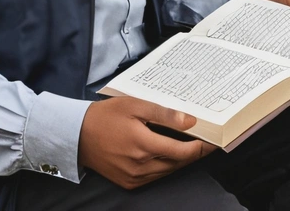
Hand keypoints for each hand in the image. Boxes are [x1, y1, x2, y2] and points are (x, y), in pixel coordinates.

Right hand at [78, 96, 215, 188]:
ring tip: (187, 145)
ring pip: (167, 172)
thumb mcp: (135, 105)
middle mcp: (140, 166)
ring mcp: (134, 177)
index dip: (199, 148)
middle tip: (203, 141)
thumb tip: (189, 122)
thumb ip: (163, 114)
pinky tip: (165, 154)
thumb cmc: (106, 115)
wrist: (78, 134)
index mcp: (143, 145)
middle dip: (192, 153)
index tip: (211, 141)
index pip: (181, 152)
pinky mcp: (128, 183)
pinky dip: (164, 167)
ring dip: (179, 160)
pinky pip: (154, 177)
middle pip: (177, 163)